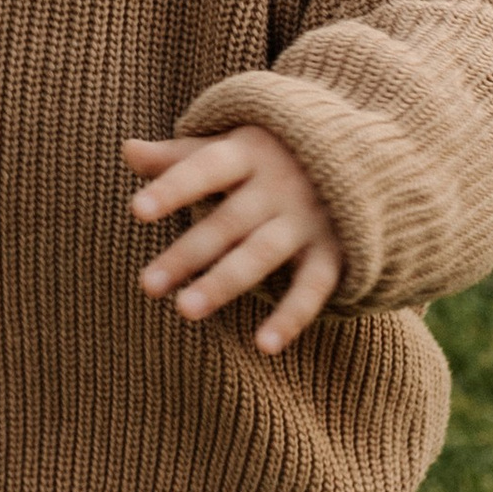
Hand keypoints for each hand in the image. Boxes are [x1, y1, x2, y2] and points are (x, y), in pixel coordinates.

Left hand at [123, 123, 342, 350]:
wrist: (366, 158)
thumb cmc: (278, 153)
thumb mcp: (234, 145)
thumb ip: (180, 156)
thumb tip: (126, 150)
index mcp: (249, 153)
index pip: (205, 168)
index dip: (172, 188)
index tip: (136, 211)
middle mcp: (279, 186)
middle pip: (226, 222)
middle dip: (188, 254)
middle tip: (147, 286)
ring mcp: (308, 219)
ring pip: (261, 254)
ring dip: (224, 283)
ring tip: (184, 311)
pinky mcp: (336, 251)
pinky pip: (313, 286)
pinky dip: (292, 316)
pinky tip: (263, 346)